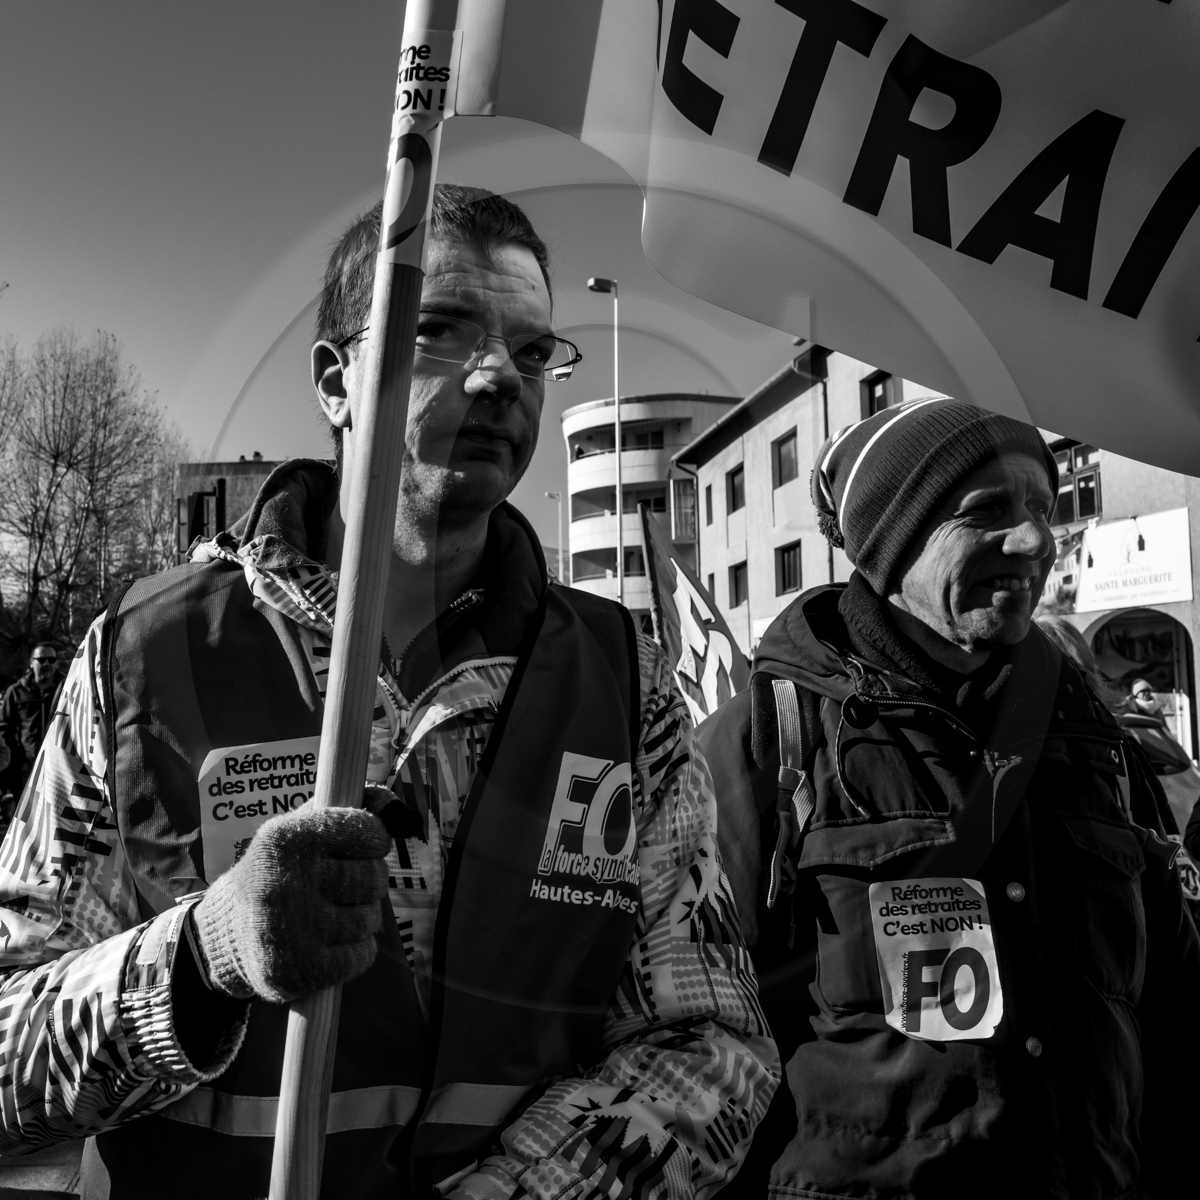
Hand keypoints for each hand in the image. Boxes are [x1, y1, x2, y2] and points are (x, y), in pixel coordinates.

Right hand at [191, 804, 389, 1003]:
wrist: (222, 935)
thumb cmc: (276, 872)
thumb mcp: (298, 828)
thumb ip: (347, 807)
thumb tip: (395, 807)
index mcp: (285, 840)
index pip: (368, 831)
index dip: (374, 839)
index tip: (364, 847)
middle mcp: (285, 883)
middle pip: (374, 878)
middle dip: (368, 881)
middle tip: (342, 886)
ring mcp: (292, 931)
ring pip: (371, 918)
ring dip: (361, 917)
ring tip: (328, 915)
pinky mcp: (300, 970)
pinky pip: (363, 954)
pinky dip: (356, 951)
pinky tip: (329, 943)